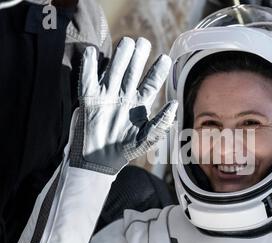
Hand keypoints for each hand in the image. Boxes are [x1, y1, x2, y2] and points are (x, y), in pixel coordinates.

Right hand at [69, 37, 177, 173]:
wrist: (98, 162)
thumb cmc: (124, 151)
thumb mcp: (146, 139)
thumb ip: (161, 123)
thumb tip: (174, 104)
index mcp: (140, 105)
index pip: (151, 83)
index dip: (158, 71)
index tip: (165, 58)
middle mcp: (124, 97)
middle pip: (132, 72)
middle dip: (138, 57)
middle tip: (144, 42)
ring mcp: (107, 97)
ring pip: (114, 71)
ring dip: (119, 57)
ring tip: (127, 42)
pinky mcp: (89, 100)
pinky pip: (88, 80)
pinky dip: (89, 67)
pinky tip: (93, 53)